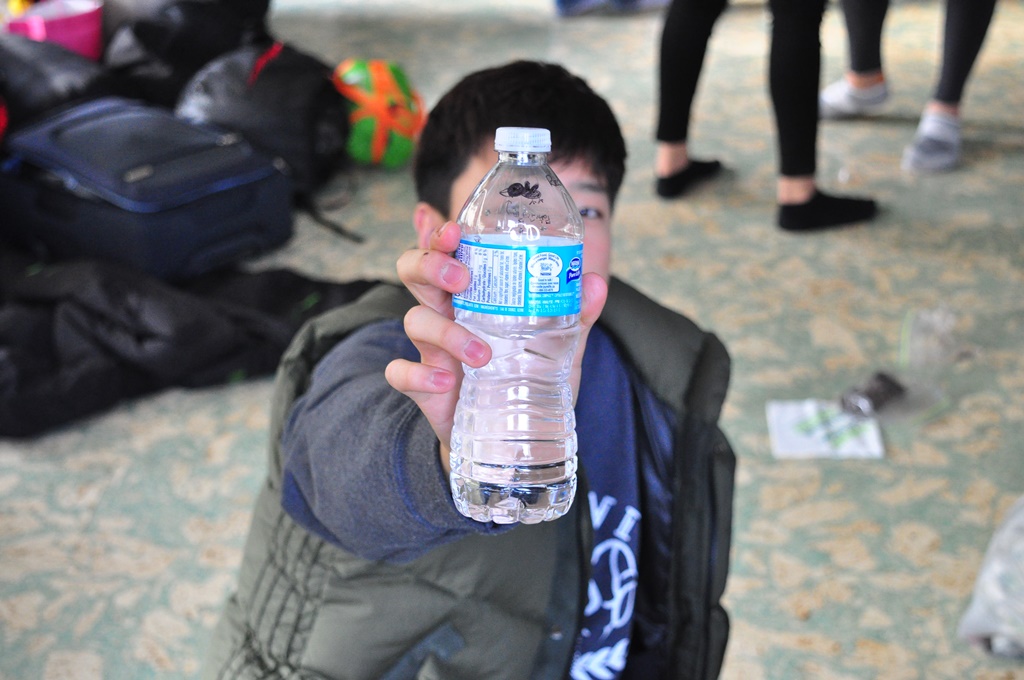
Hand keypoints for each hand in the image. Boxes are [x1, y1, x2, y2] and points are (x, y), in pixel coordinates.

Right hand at [386, 221, 607, 473]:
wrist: (510, 439)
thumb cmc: (527, 378)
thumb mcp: (556, 345)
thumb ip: (573, 314)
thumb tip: (594, 282)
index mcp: (473, 295)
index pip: (446, 252)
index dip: (440, 235)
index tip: (456, 230)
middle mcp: (446, 314)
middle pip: (413, 271)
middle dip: (430, 265)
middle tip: (462, 278)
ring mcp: (431, 350)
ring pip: (415, 321)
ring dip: (446, 333)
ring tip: (481, 354)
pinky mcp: (423, 386)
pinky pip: (400, 373)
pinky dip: (419, 374)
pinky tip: (446, 382)